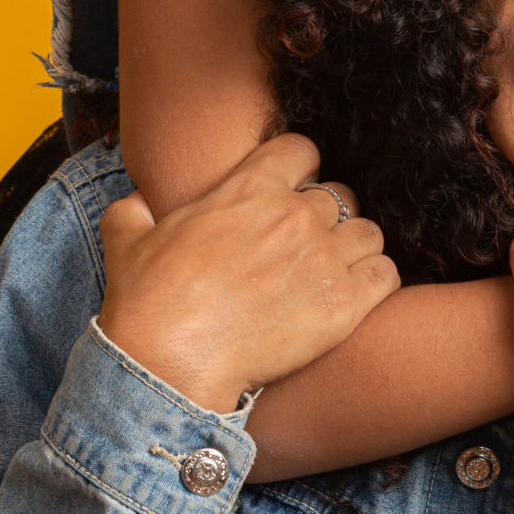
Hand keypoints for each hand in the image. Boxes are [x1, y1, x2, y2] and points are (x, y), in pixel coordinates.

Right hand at [97, 132, 397, 412]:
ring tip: (334, 277)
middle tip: (308, 250)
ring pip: (368, 234)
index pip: (303, 151)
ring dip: (355, 251)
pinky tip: (354, 299)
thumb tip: (135, 205)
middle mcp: (294, 214)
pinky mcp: (344, 305)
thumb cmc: (147, 304)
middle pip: (340, 196)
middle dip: (328, 219)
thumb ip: (133, 212)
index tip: (294, 191)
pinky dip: (376, 284)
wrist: (168, 363)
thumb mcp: (127, 243)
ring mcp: (323, 258)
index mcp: (250, 188)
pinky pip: (385, 275)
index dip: (301, 170)